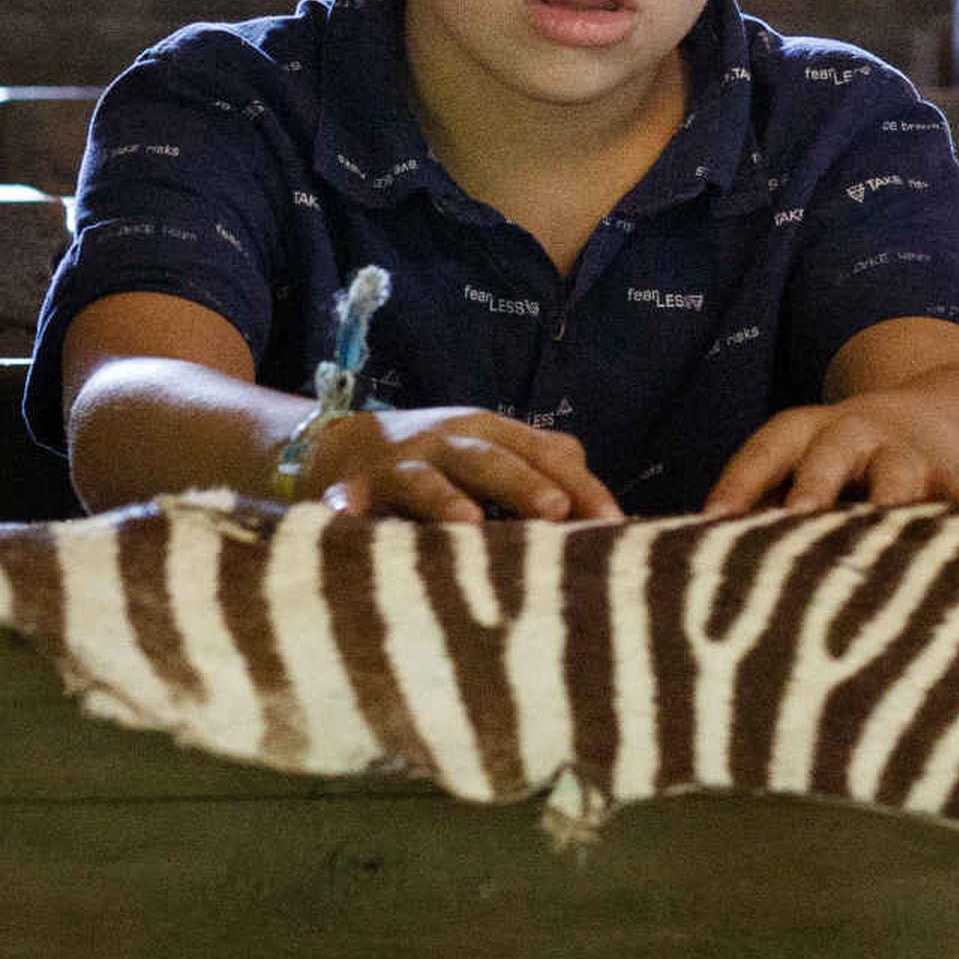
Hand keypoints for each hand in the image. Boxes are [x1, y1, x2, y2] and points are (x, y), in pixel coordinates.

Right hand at [300, 405, 623, 524]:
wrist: (344, 449)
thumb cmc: (444, 465)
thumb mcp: (497, 457)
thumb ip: (551, 474)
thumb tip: (614, 518)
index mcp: (491, 434)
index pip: (545, 453)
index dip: (580, 485)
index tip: (613, 523)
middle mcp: (447, 442)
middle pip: (489, 459)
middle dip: (522, 482)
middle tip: (555, 509)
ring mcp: (397, 465)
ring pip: (423, 480)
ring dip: (444, 499)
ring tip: (469, 523)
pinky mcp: (348, 490)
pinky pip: (347, 502)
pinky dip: (346, 512)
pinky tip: (350, 525)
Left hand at [703, 395, 958, 515]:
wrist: (918, 420)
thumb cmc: (827, 470)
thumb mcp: (792, 470)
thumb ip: (757, 509)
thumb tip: (698, 569)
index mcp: (800, 433)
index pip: (763, 452)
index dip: (739, 483)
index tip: (713, 519)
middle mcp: (850, 436)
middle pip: (829, 454)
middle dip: (815, 484)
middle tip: (799, 516)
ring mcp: (902, 453)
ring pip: (897, 472)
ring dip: (890, 500)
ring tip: (887, 531)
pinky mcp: (945, 475)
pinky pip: (956, 492)